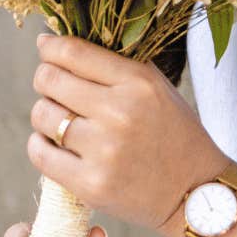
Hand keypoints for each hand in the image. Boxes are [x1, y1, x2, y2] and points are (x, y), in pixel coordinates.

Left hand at [27, 31, 230, 236]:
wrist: (196, 192)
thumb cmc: (175, 134)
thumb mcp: (159, 88)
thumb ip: (119, 65)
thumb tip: (62, 45)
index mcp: (139, 83)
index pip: (74, 52)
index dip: (50, 45)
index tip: (46, 46)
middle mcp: (120, 112)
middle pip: (50, 80)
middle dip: (46, 79)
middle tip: (53, 86)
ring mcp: (104, 150)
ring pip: (41, 115)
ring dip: (45, 114)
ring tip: (61, 119)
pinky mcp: (90, 184)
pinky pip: (40, 153)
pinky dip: (40, 144)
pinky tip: (54, 143)